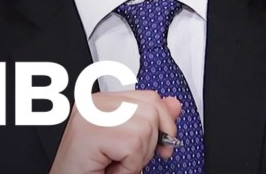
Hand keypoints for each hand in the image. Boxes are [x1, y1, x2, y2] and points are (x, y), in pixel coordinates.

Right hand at [50, 91, 181, 173]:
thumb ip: (152, 122)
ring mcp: (90, 114)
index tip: (160, 145)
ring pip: (145, 128)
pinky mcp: (91, 132)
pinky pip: (133, 146)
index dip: (162, 124)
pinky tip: (110, 169)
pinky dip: (129, 166)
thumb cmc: (92, 170)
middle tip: (127, 159)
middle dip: (149, 143)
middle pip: (151, 110)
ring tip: (114, 164)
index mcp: (102, 101)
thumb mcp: (130, 145)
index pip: (150, 98)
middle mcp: (93, 102)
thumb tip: (175, 105)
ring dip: (137, 157)